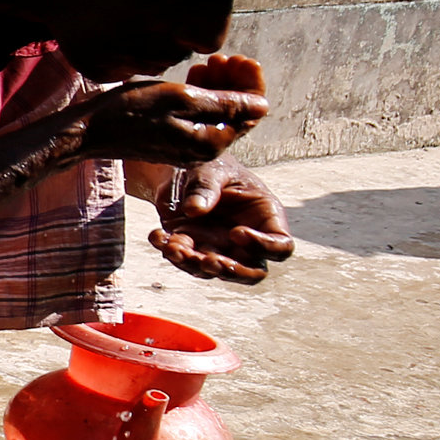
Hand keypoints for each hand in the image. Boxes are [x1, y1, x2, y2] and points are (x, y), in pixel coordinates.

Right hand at [74, 63, 267, 166]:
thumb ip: (225, 104)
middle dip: (234, 84)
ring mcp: (187, 148)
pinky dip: (199, 99)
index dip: (250, 83)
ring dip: (217, 89)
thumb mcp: (182, 99)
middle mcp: (204, 151)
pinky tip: (190, 79)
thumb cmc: (132, 110)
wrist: (89, 129)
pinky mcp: (171, 142)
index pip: (250, 112)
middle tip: (222, 57)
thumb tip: (263, 106)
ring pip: (216, 115)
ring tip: (205, 64)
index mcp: (212, 143)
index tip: (241, 58)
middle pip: (235, 114)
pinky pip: (197, 119)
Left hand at [149, 158, 290, 283]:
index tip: (236, 232)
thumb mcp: (210, 170)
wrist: (182, 171)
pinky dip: (171, 253)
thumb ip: (205, 188)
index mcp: (266, 218)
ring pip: (214, 271)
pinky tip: (158, 236)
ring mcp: (221, 248)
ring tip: (172, 246)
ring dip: (192, 264)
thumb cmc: (210, 167)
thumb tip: (194, 211)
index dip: (263, 247)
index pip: (281, 245)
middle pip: (253, 272)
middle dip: (231, 271)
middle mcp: (247, 240)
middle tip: (208, 260)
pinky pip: (186, 262)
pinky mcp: (194, 249)